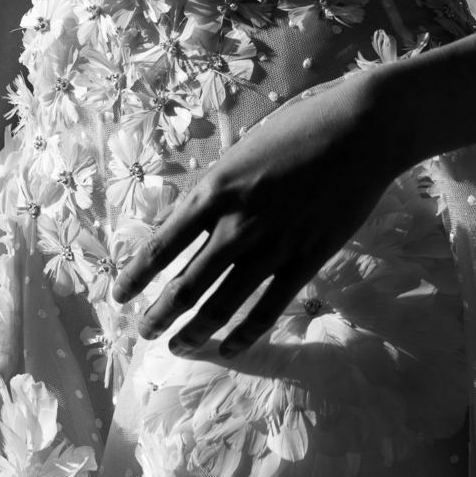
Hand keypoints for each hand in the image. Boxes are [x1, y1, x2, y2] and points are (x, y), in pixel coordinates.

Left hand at [112, 72, 400, 358]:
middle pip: (186, 284)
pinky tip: (227, 347)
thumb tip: (185, 221)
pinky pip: (267, 308)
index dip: (136, 275)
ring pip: (222, 303)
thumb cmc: (296, 130)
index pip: (163, 244)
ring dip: (194, 330)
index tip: (118, 296)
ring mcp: (272, 246)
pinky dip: (244, 334)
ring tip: (176, 346)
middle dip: (159, 313)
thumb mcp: (240, 153)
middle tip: (143, 331)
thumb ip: (214, 190)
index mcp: (214, 191)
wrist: (357, 132)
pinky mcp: (305, 260)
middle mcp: (236, 224)